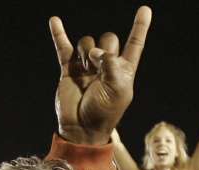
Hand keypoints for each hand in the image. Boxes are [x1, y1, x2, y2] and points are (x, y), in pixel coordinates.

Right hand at [49, 7, 151, 145]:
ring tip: (85, 70)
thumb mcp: (118, 90)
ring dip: (86, 52)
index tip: (144, 10)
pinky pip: (63, 48)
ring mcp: (87, 67)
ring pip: (88, 43)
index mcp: (124, 70)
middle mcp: (106, 65)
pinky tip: (54, 20)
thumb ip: (111, 65)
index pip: (134, 43)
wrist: (81, 129)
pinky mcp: (69, 70)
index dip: (140, 27)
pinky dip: (58, 34)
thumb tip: (95, 51)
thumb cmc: (104, 114)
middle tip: (98, 66)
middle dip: (103, 48)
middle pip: (108, 39)